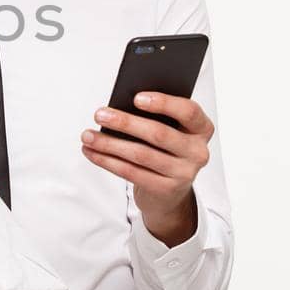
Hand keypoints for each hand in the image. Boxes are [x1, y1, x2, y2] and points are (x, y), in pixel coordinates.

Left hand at [80, 91, 213, 242]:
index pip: (188, 112)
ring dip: (109, 143)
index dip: (164, 103)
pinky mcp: (165, 189)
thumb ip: (156, 116)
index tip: (136, 97)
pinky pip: (131, 172)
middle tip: (100, 114)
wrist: (169, 192)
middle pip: (158, 133)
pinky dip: (107, 161)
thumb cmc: (165, 149)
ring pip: (140, 154)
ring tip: (87, 136)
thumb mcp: (169, 130)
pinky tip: (92, 152)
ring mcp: (184, 173)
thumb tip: (121, 105)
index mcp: (202, 129)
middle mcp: (197, 152)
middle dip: (125, 123)